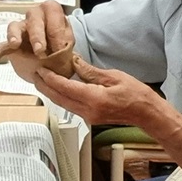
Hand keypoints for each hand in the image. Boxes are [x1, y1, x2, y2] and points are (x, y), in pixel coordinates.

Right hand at [0, 0, 74, 63]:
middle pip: (33, 18)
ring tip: (14, 45)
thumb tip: (60, 52)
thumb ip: (65, 47)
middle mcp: (35, 15)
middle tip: (40, 51)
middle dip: (37, 35)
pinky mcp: (10, 43)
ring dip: (14, 35)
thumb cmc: (61, 47)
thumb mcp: (68, 45)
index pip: (53, 14)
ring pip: (15, 26)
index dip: (56, 31)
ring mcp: (21, 28)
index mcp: (51, 12)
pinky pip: (1, 45)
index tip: (60, 49)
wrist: (54, 58)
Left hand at [34, 55, 159, 125]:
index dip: (49, 78)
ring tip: (41, 80)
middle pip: (58, 98)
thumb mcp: (113, 77)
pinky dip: (61, 97)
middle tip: (34, 74)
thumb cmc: (136, 94)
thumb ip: (90, 71)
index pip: (64, 87)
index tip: (40, 70)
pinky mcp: (89, 118)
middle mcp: (88, 110)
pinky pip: (70, 106)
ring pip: (62, 104)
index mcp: (94, 99)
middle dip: (44, 86)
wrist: (147, 114)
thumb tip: (73, 62)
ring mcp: (88, 117)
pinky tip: (57, 88)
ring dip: (51, 92)